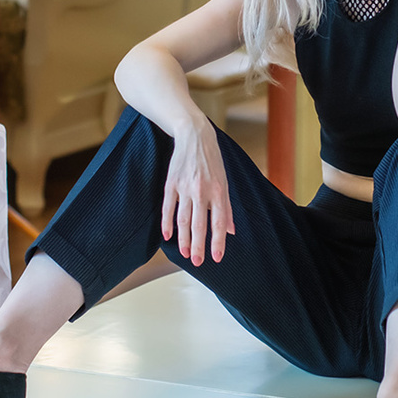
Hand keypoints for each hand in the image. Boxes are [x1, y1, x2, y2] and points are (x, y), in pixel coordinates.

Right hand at [161, 116, 234, 264]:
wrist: (194, 136)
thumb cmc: (212, 161)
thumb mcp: (225, 182)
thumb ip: (226, 208)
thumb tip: (231, 231)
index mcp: (218, 191)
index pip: (218, 222)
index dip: (218, 242)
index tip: (216, 258)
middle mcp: (202, 191)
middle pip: (199, 224)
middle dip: (199, 246)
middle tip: (198, 262)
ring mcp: (185, 187)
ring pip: (183, 219)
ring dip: (183, 239)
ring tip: (185, 253)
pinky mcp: (171, 183)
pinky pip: (168, 207)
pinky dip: (167, 223)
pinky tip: (167, 236)